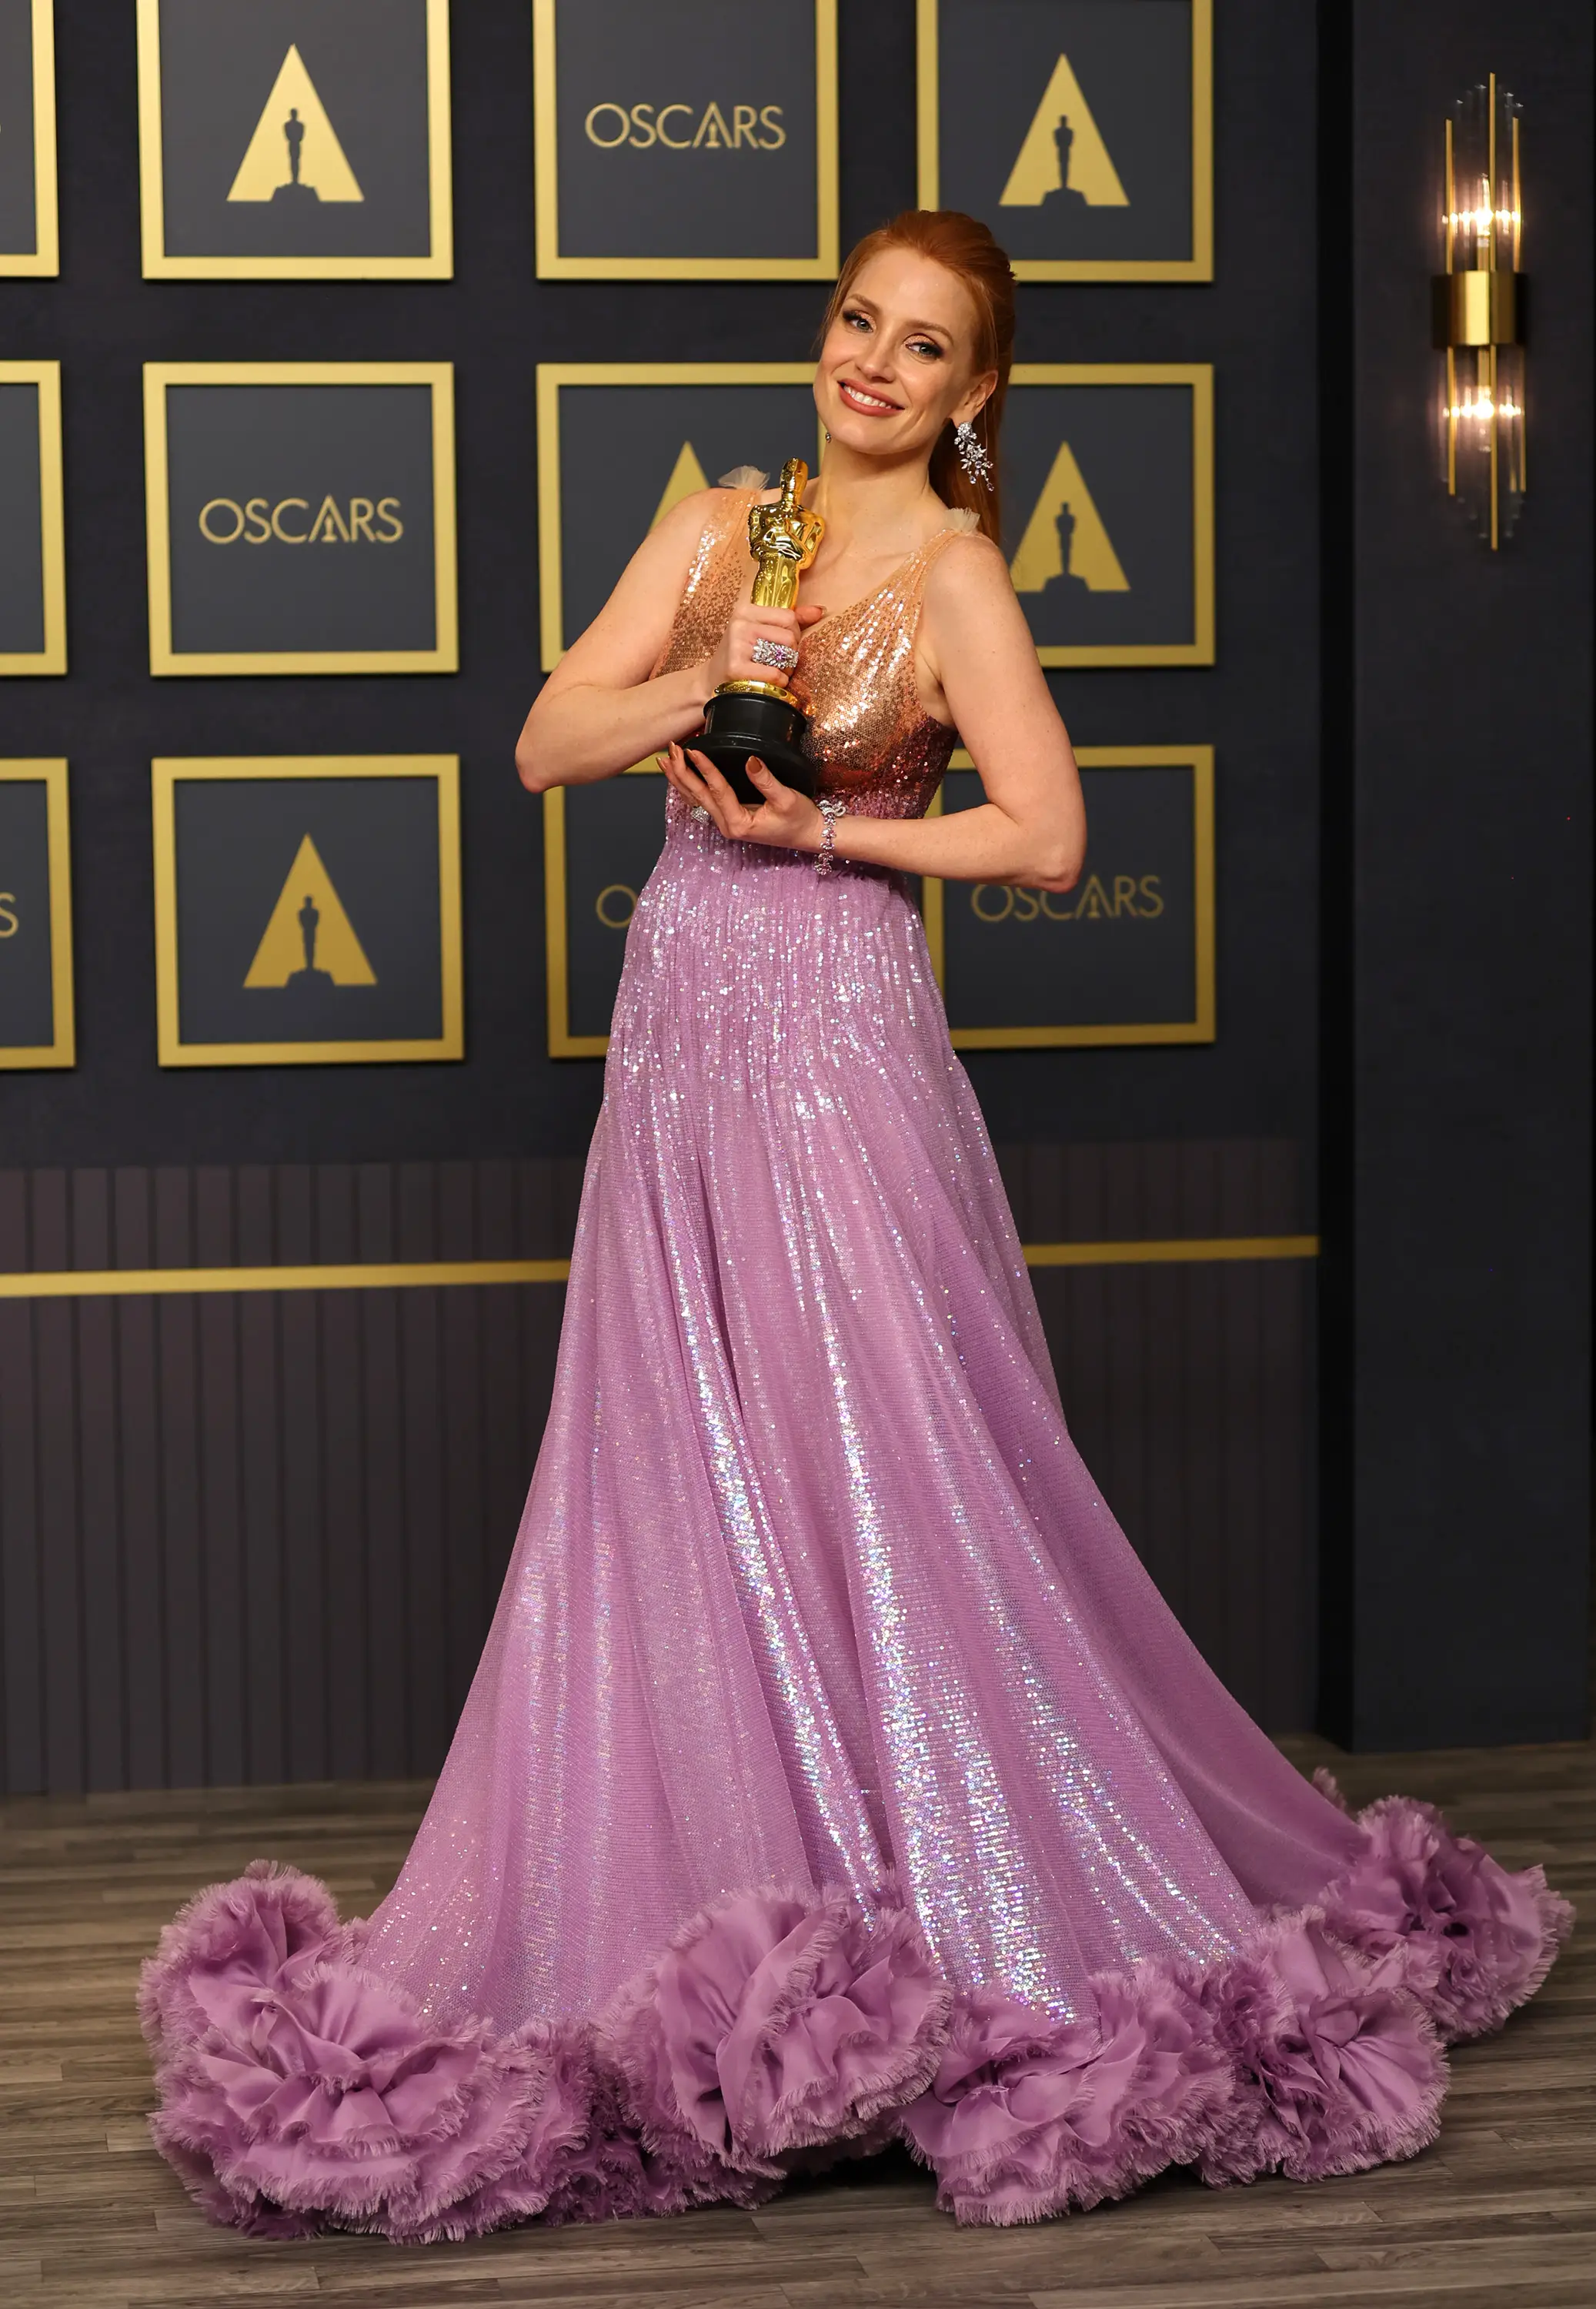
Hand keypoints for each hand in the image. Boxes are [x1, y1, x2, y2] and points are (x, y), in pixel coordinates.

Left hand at [659, 742, 824, 853]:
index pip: (717, 791)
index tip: (693, 749)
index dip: (705, 768)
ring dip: (680, 778)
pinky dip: (690, 785)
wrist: (808, 834)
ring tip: (665, 759)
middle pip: (697, 795)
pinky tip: (681, 774)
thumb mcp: (787, 799)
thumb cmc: (799, 819)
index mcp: (738, 823)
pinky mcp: (729, 817)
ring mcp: (726, 822)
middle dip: (682, 771)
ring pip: (696, 798)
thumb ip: (766, 781)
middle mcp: (727, 825)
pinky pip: (704, 800)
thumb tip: (751, 760)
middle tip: (671, 749)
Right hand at [696, 599, 826, 701]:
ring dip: (786, 670)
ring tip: (774, 672)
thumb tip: (819, 611)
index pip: (789, 618)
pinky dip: (778, 682)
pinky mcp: (736, 668)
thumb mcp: (760, 631)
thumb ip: (790, 620)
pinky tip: (769, 682)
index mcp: (746, 611)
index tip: (782, 645)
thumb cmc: (741, 655)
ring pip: (785, 656)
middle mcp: (740, 625)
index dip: (793, 634)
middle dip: (791, 654)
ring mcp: (737, 646)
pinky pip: (775, 674)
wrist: (712, 681)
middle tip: (779, 663)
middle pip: (790, 638)